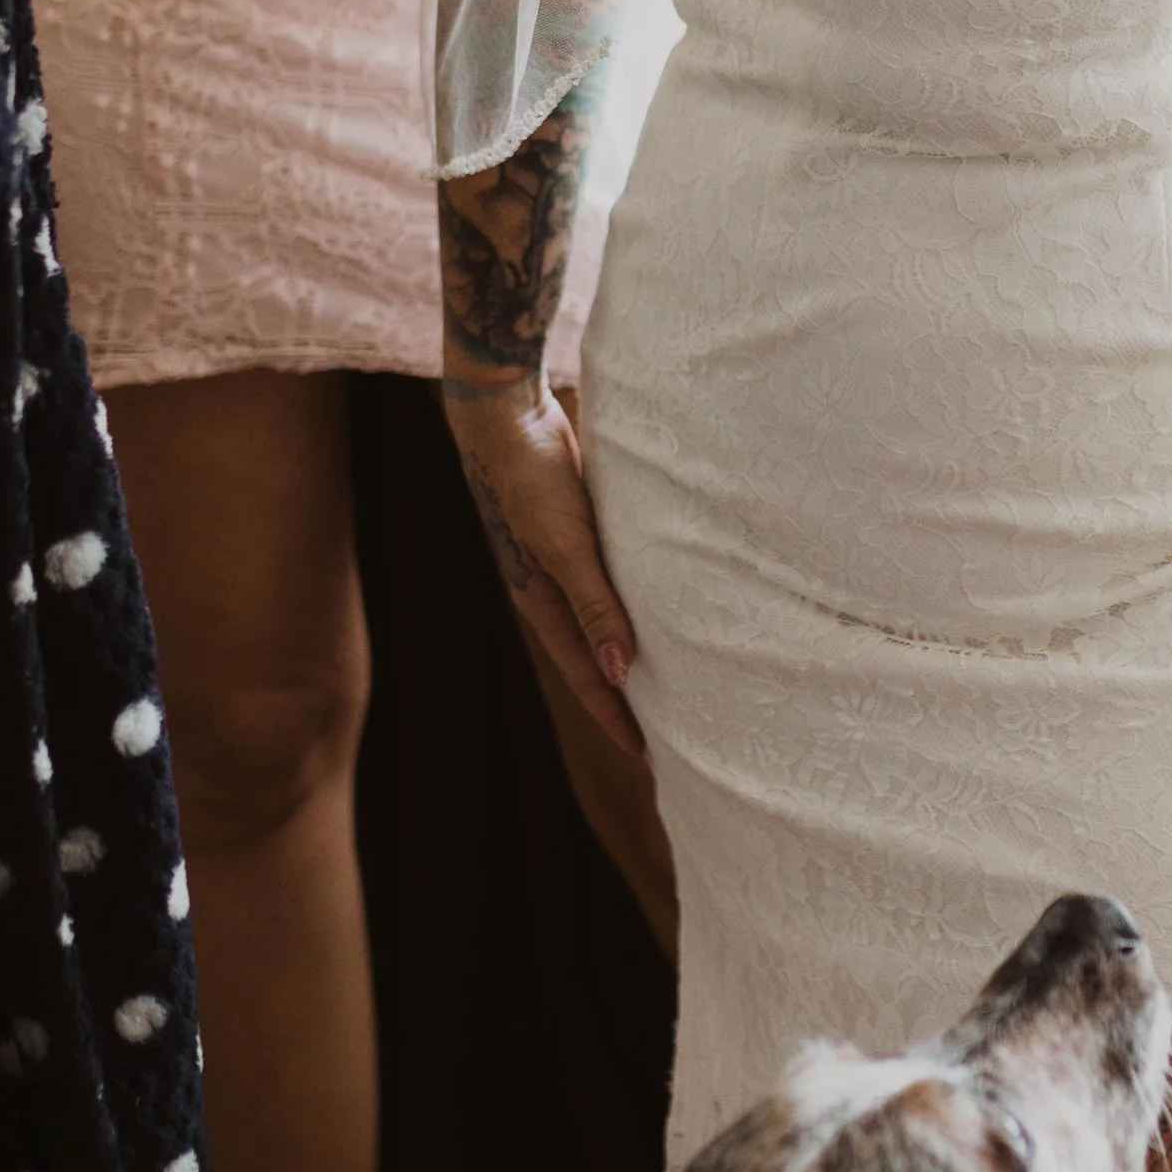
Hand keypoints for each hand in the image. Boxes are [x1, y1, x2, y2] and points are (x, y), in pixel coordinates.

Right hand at [440, 367, 642, 757]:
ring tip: (667, 677)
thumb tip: (622, 673)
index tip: (645, 755)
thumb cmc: (532, 480)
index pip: (588, 675)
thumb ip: (595, 606)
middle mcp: (552, 591)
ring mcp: (564, 562)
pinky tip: (656, 605)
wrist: (505, 416)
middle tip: (663, 732)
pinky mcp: (578, 531)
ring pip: (603, 620)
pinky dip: (630, 605)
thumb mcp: (566, 546)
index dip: (616, 716)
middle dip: (623, 696)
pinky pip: (609, 583)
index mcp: (543, 604)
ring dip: (629, 650)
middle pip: (594, 657)